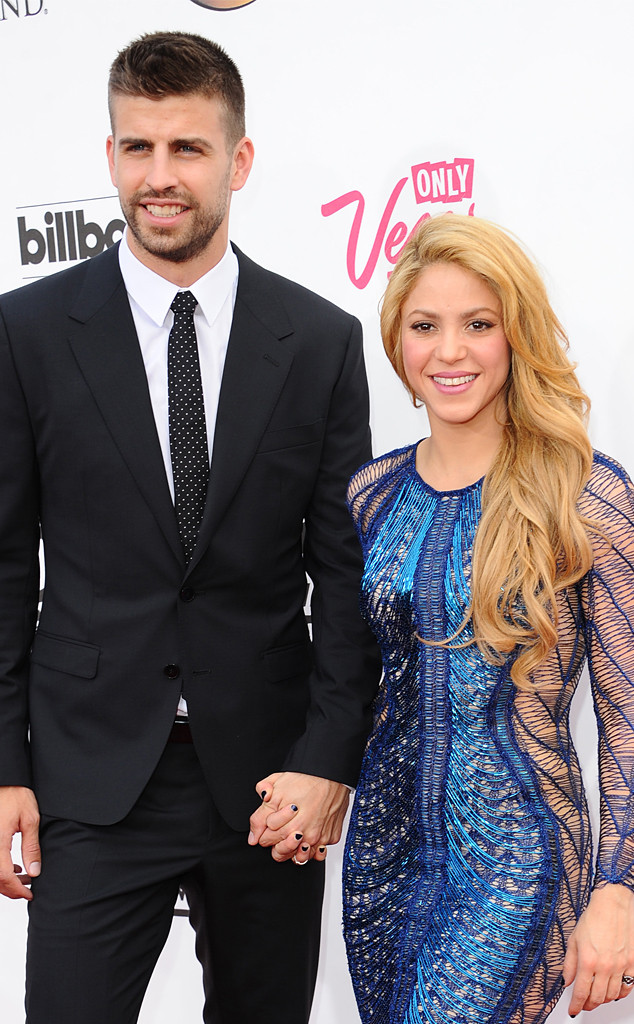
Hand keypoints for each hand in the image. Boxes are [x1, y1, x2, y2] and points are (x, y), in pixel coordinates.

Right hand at [0, 786, 40, 899]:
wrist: (3, 781)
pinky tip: (14, 867)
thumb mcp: (30, 819)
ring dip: (5, 879)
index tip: (28, 894)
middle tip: (28, 889)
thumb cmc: (14, 794)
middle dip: (11, 888)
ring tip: (25, 877)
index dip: (16, 890)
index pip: (3, 876)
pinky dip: (1, 869)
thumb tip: (34, 870)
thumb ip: (32, 847)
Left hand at [248, 772, 349, 863]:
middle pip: (281, 854)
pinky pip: (319, 852)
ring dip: (295, 848)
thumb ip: (259, 815)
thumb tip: (253, 836)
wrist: (331, 772)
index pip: (265, 841)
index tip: (269, 823)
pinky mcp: (332, 837)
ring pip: (301, 858)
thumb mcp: (274, 789)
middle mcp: (304, 836)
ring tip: (294, 834)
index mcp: (287, 826)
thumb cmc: (304, 777)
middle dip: (276, 843)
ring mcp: (319, 838)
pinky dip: (314, 846)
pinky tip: (310, 834)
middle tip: (279, 829)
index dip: (264, 831)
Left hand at [563, 883, 633, 1014]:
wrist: (614, 904)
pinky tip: (614, 991)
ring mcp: (621, 966)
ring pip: (613, 995)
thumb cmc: (594, 917)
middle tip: (584, 1004)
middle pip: (597, 997)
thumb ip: (569, 964)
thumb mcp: (574, 939)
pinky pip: (628, 987)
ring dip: (603, 1000)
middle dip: (589, 1004)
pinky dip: (620, 993)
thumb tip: (566, 981)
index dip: (576, 1005)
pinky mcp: (633, 963)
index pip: (581, 992)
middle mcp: (605, 966)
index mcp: (588, 960)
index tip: (573, 1010)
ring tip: (597, 997)